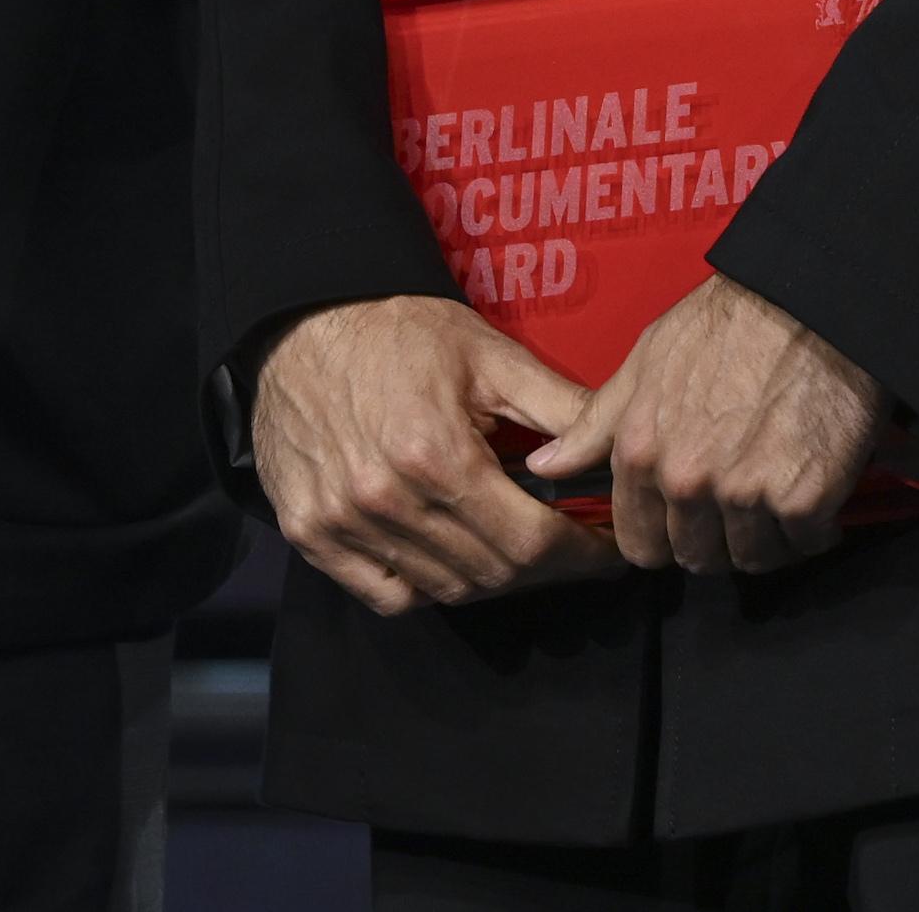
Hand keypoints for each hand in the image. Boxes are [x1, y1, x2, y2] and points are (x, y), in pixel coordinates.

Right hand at [251, 295, 630, 614]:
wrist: (301, 322)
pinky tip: (448, 554)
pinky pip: (389, 595)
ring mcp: (344, 524)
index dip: (582, 554)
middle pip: (494, 573)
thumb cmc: (399, 330)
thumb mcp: (487, 354)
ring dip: (492, 576)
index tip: (610, 551)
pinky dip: (427, 587)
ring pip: (446, 589)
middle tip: (568, 544)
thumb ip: (559, 406)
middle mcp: (388, 501)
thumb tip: (617, 448)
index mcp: (439, 455)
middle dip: (545, 567)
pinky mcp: (312, 535)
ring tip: (513, 544)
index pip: (531, 541)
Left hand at [526, 274, 883, 575]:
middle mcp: (686, 481)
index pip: (639, 546)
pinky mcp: (803, 501)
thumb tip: (544, 465)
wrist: (808, 302)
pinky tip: (813, 487)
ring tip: (777, 483)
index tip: (687, 514)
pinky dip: (813, 527)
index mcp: (641, 452)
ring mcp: (745, 496)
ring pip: (752, 559)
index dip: (664, 534)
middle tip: (740, 493)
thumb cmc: (724, 325)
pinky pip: (805, 544)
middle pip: (697, 558)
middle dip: (716, 537)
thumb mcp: (645, 361)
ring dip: (767, 535)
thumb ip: (595, 425)